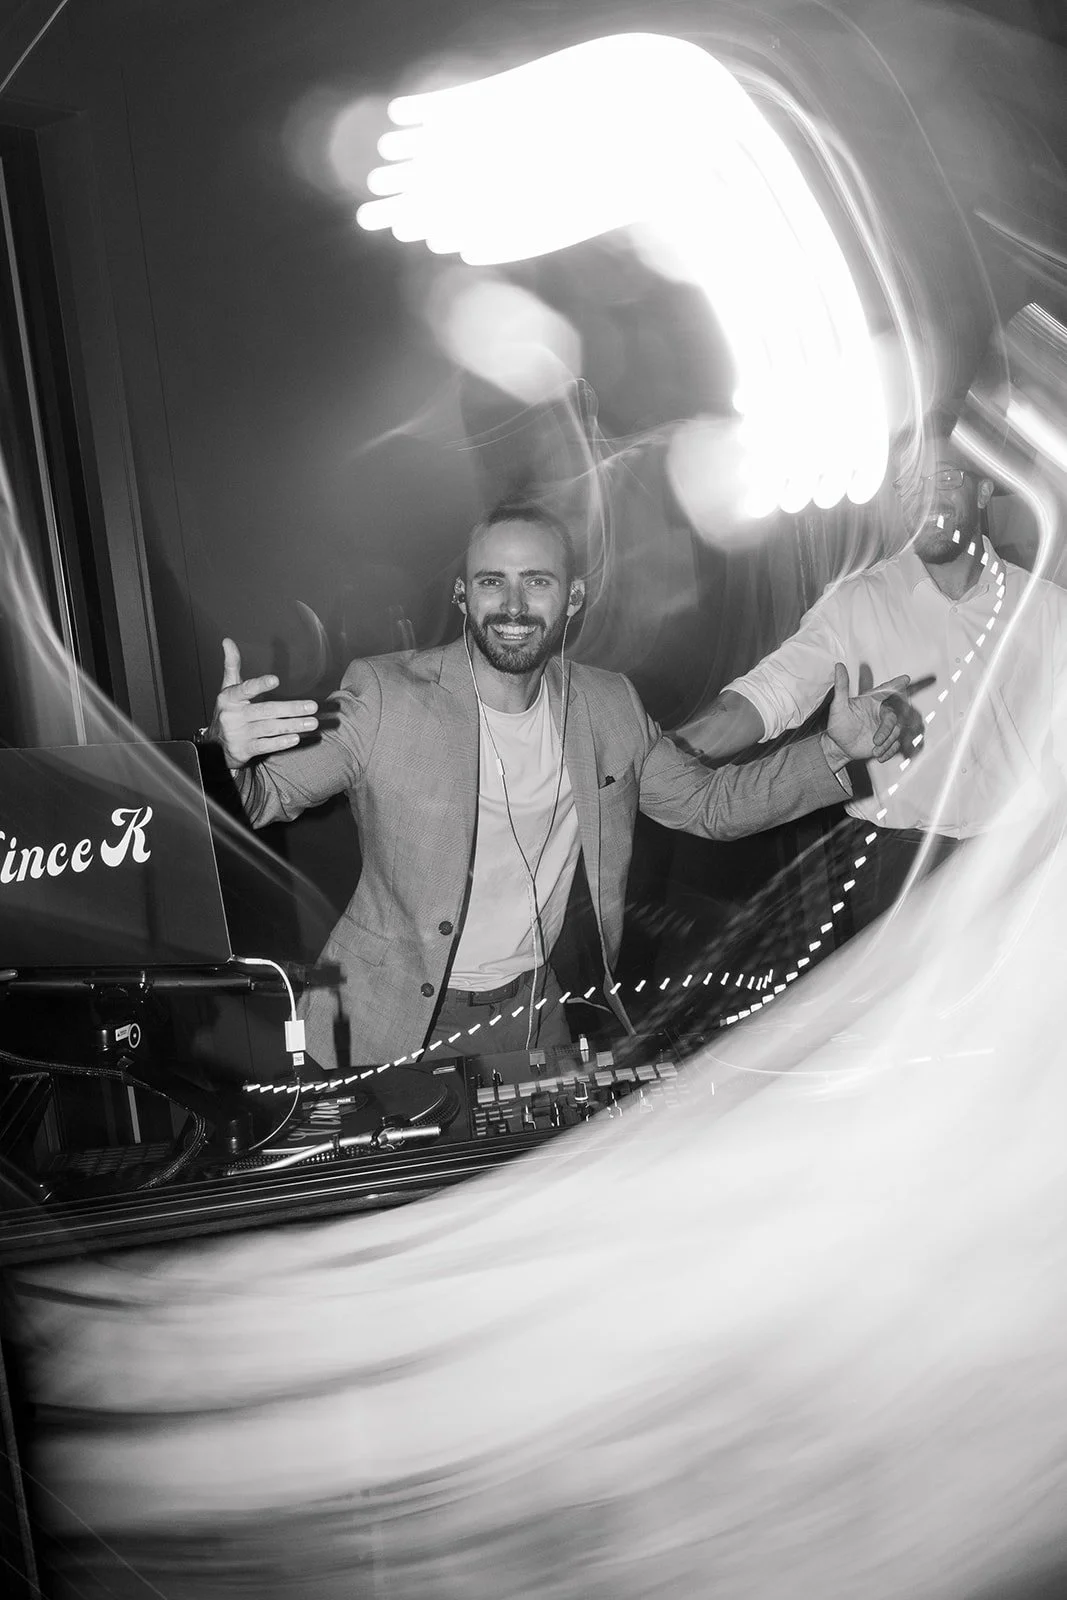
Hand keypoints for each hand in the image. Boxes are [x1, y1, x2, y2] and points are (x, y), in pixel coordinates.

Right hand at [208, 639, 318, 770]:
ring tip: (312, 722)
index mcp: (229, 698)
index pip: (245, 689)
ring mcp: (238, 734)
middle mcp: (233, 716)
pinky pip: (265, 746)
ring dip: (292, 725)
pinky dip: (280, 743)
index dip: (260, 685)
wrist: (214, 746)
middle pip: (266, 711)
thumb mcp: (227, 688)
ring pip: (269, 728)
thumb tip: (227, 641)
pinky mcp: (244, 750)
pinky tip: (296, 738)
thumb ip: (231, 665)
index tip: (276, 680)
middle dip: (291, 709)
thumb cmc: (228, 712)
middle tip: (312, 706)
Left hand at [825, 661, 911, 765]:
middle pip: (893, 718)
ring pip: (896, 732)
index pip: (885, 691)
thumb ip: (841, 686)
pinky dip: (889, 751)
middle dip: (887, 730)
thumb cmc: (838, 723)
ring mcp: (884, 727)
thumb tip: (838, 665)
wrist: (838, 746)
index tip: (905, 678)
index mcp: (871, 702)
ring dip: (887, 743)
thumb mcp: (838, 706)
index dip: (896, 684)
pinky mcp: (886, 740)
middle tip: (875, 740)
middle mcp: (880, 713)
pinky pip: (895, 745)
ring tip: (873, 749)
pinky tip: (878, 756)